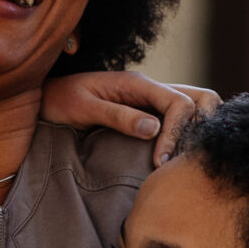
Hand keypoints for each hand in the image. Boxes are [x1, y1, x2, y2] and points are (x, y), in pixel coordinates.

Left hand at [40, 71, 222, 163]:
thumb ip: (118, 116)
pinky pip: (180, 123)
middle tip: (180, 159)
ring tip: (178, 163)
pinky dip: (186, 139)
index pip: (179, 103)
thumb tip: (154, 129)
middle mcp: (152, 90)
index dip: (176, 134)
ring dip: (197, 133)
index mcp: (138, 84)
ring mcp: (153, 102)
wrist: (46, 100)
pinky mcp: (150, 116)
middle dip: (202, 126)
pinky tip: (172, 162)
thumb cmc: (60, 101)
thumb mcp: (84, 108)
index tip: (159, 162)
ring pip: (197, 109)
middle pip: (202, 98)